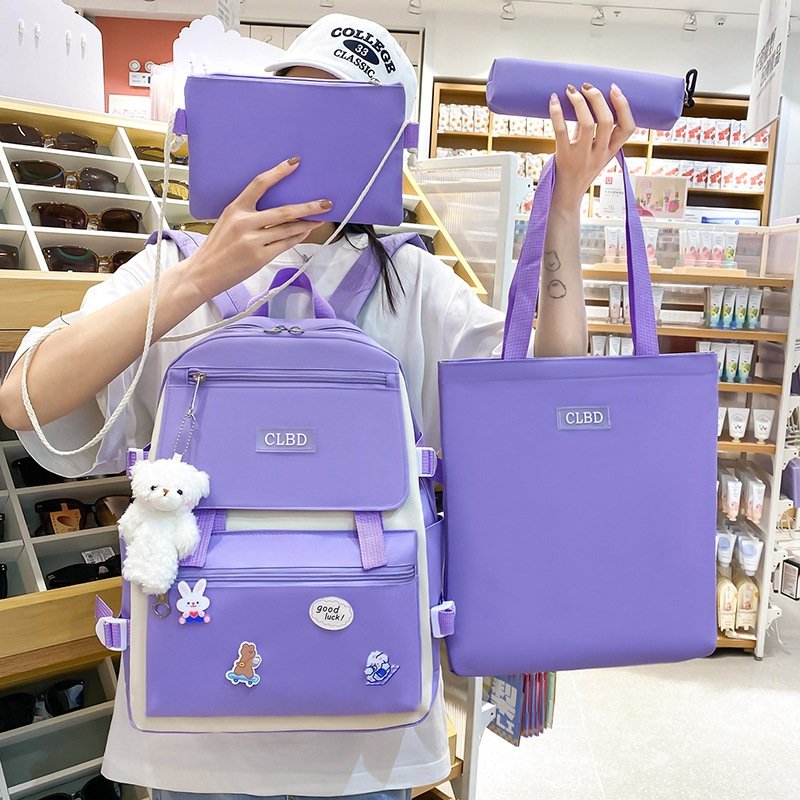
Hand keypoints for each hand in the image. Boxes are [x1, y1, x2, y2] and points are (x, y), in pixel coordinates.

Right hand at [183, 157, 329, 302]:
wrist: (203, 273)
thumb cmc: (216, 248)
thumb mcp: (227, 223)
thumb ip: (249, 215)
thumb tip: (279, 213)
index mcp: (235, 209)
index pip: (259, 184)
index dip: (278, 172)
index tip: (295, 163)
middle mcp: (244, 222)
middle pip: (284, 211)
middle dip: (309, 207)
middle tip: (326, 203)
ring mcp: (252, 241)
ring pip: (288, 230)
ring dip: (307, 224)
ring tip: (319, 219)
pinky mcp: (259, 258)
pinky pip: (285, 245)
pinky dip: (297, 238)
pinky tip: (305, 233)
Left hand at [549, 83, 635, 212]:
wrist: (565, 197)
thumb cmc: (579, 171)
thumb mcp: (593, 153)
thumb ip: (591, 131)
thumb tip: (583, 102)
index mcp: (611, 151)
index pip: (628, 128)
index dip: (624, 106)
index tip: (614, 88)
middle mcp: (599, 154)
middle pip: (607, 121)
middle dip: (597, 98)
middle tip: (587, 86)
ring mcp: (582, 157)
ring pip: (586, 124)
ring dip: (579, 102)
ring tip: (571, 90)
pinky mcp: (564, 158)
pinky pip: (561, 131)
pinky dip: (556, 113)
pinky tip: (553, 101)